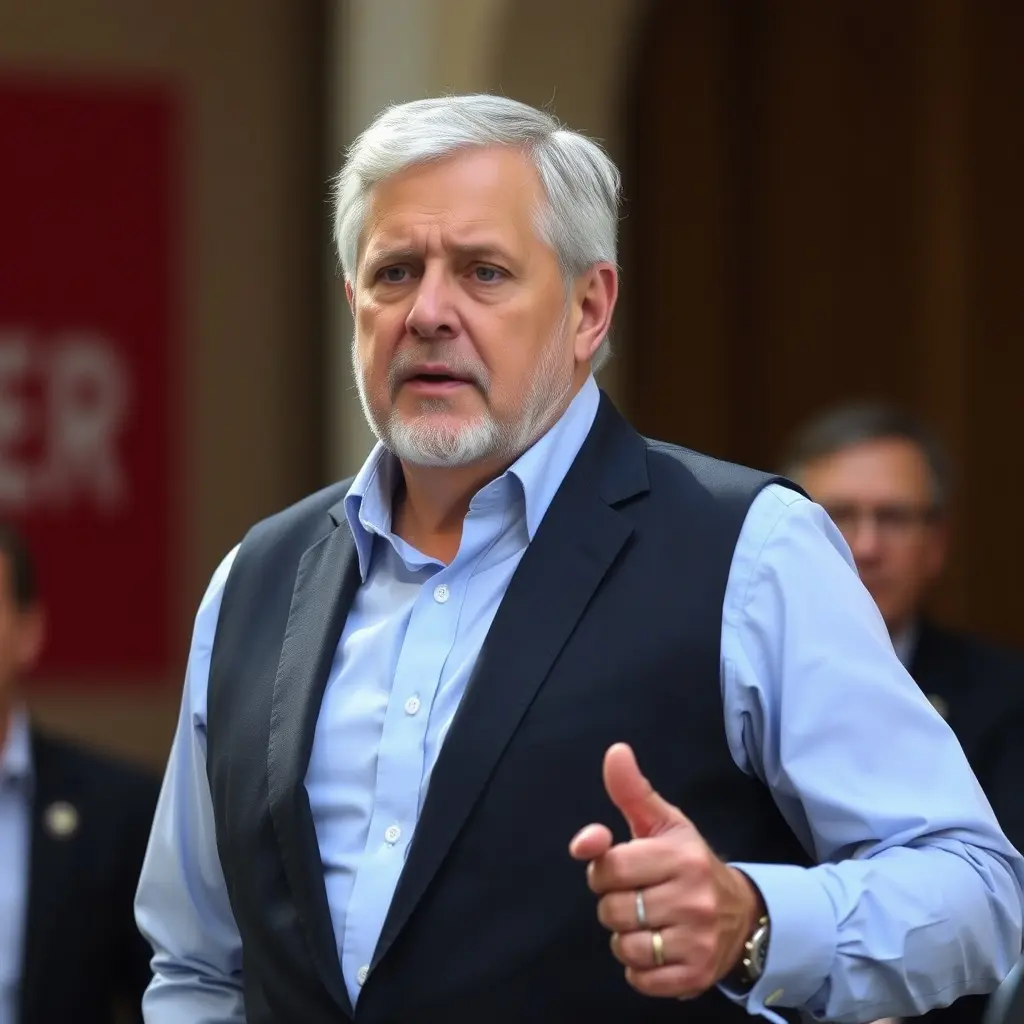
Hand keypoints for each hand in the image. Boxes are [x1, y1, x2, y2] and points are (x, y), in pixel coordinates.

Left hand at [569, 743, 763, 999]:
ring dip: (625, 938)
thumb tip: (614, 751)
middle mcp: (693, 898)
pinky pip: (639, 979)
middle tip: (636, 896)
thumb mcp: (664, 822)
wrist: (744, 915)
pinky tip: (656, 948)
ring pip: (624, 947)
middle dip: (614, 904)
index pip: (610, 868)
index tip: (619, 869)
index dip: (604, 870)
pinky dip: (638, 968)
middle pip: (612, 910)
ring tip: (646, 923)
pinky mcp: (695, 976)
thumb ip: (631, 791)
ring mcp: (697, 940)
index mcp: (681, 855)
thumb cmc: (688, 863)